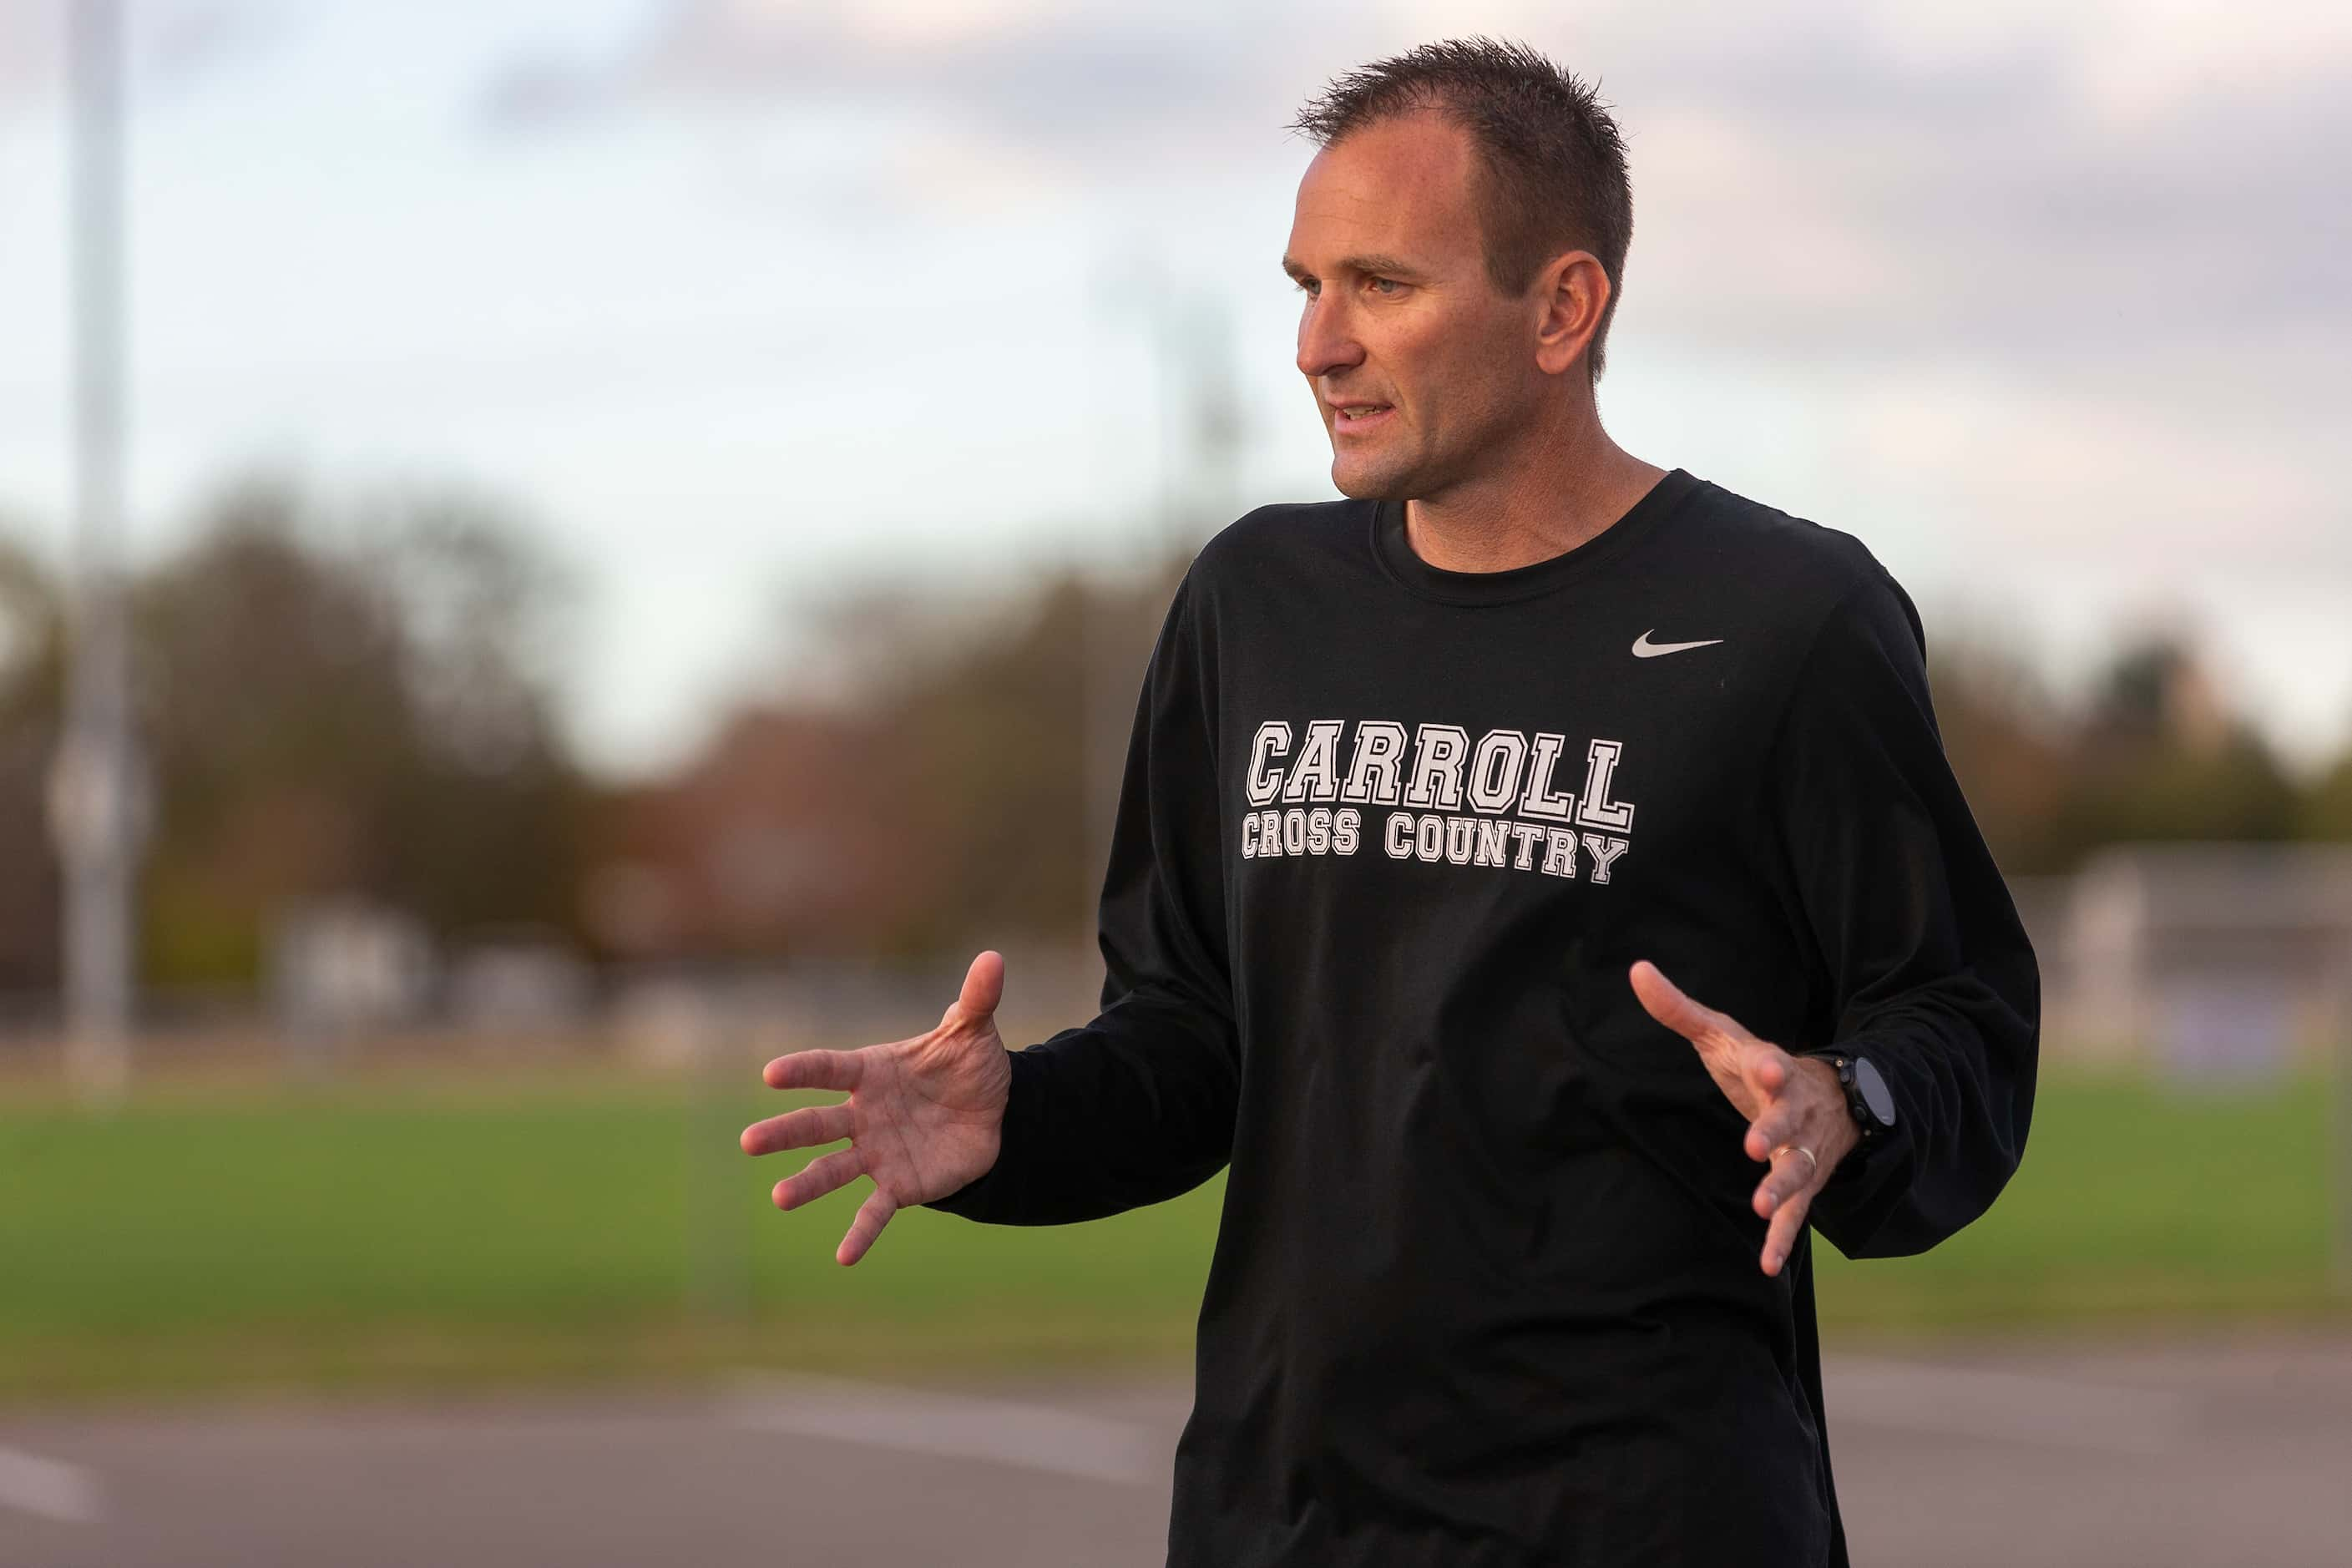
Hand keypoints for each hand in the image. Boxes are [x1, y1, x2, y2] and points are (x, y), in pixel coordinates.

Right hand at [740, 950, 1014, 1266]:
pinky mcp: (899, 1184)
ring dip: (807, 1184)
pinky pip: (875, 1210)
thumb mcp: (973, 1032)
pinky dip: (860, 1233)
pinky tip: (844, 1258)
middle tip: (749, 1142)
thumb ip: (976, 999)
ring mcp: (877, 1152)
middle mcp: (864, 1114)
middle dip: (784, 1132)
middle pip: (817, 1124)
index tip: (771, 1074)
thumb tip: (995, 958)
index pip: (831, 1069)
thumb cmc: (969, 1068)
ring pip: (833, 1169)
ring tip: (780, 1197)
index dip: (803, 1070)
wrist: (995, 1115)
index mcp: (872, 1072)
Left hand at [1627, 959, 1858, 1277]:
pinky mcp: (1806, 1181)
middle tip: (1754, 1144)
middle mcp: (1795, 1109)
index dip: (1770, 1066)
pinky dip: (1784, 1237)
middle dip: (1774, 1130)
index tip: (1766, 1066)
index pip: (1774, 1064)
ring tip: (1761, 1206)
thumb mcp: (1723, 1035)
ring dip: (1782, 1187)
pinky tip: (1767, 1265)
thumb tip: (1636, 970)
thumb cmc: (1759, 1063)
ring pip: (1800, 1169)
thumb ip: (1679, 1009)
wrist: (1831, 1096)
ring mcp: (1805, 1148)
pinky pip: (1799, 1212)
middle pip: (1789, 1119)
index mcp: (1773, 1070)